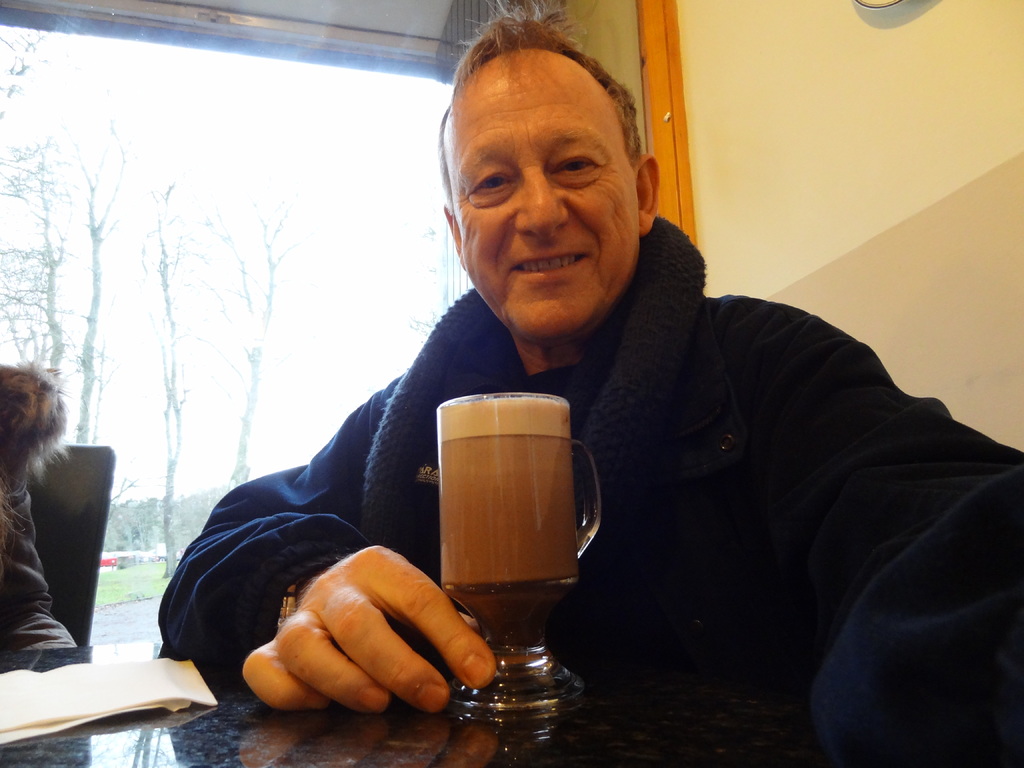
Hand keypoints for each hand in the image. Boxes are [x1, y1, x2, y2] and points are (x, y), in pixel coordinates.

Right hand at [242, 546, 494, 712]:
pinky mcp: (271, 651)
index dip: (451, 638)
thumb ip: (450, 632)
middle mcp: (334, 588)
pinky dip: (289, 693)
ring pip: (303, 646)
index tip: (479, 674)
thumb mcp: (421, 605)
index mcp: (379, 567)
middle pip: (357, 622)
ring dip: (343, 681)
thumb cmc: (389, 608)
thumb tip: (481, 671)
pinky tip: (322, 706)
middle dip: (398, 666)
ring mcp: (297, 619)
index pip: (418, 597)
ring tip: (379, 704)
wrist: (332, 591)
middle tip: (433, 698)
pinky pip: (262, 670)